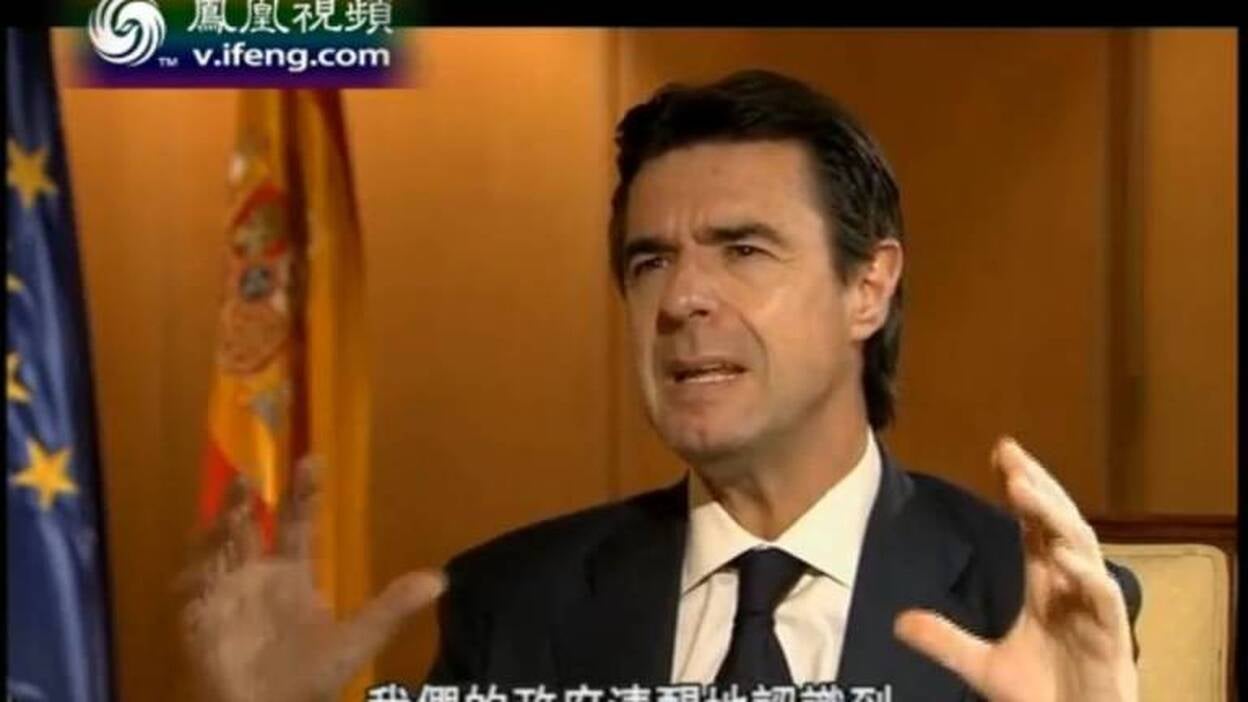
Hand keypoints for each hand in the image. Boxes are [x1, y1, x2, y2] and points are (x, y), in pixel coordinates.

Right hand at [181, 460, 445, 701]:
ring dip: (218, 528)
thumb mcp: (357, 639)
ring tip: (231, 508)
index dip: (304, 492)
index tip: (313, 459)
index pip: (297, 522)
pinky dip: (195, 574)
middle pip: (246, 526)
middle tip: (247, 473)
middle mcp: (256, 574)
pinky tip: (203, 563)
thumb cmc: (311, 678)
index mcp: (292, 573)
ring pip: (216, 549)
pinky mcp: (199, 619)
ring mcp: (224, 594)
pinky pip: (192, 590)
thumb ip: (392, 608)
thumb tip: (439, 579)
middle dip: (243, 500)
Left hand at [893, 438, 1137, 701]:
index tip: (1000, 454)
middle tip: (1009, 453)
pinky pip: (1103, 599)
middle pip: (1058, 525)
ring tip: (1023, 488)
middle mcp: (1071, 588)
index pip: (1034, 526)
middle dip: (1036, 487)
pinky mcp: (1113, 639)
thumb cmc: (1043, 695)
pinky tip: (1062, 556)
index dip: (1021, 489)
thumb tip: (899, 622)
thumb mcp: (982, 666)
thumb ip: (945, 641)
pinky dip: (1085, 576)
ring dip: (1054, 517)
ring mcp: (1094, 610)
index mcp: (1045, 587)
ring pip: (1082, 550)